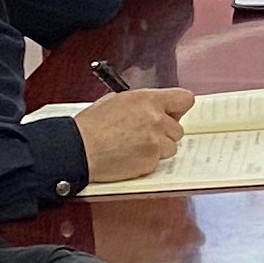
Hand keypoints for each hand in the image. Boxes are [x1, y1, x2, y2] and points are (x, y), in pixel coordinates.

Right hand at [74, 87, 199, 182]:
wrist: (78, 149)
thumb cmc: (90, 126)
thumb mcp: (115, 100)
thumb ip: (140, 103)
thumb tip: (153, 107)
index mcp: (148, 100)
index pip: (184, 99)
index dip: (178, 108)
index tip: (171, 113)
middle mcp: (156, 120)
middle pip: (178, 129)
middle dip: (164, 132)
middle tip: (144, 134)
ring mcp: (155, 143)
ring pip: (171, 147)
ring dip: (157, 148)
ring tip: (133, 146)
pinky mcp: (150, 162)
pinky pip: (158, 162)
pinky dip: (147, 161)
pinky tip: (128, 156)